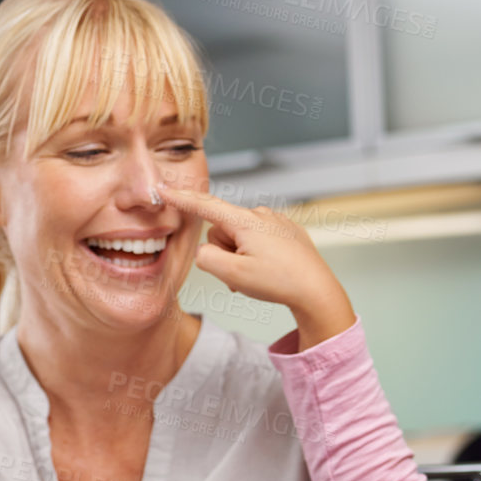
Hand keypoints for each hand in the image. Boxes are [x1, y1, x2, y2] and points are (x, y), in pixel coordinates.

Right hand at [157, 182, 353, 349]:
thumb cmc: (280, 282)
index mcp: (245, 222)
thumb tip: (204, 251)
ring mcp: (274, 221)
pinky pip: (256, 238)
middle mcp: (260, 214)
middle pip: (221, 230)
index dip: (180, 199)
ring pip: (238, 236)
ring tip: (256, 275)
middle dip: (223, 252)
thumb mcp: (233, 276)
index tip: (163, 190)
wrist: (317, 290)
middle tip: (240, 274)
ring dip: (239, 256)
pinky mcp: (284, 230)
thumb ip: (207, 259)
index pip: (204, 206)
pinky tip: (269, 270)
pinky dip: (254, 255)